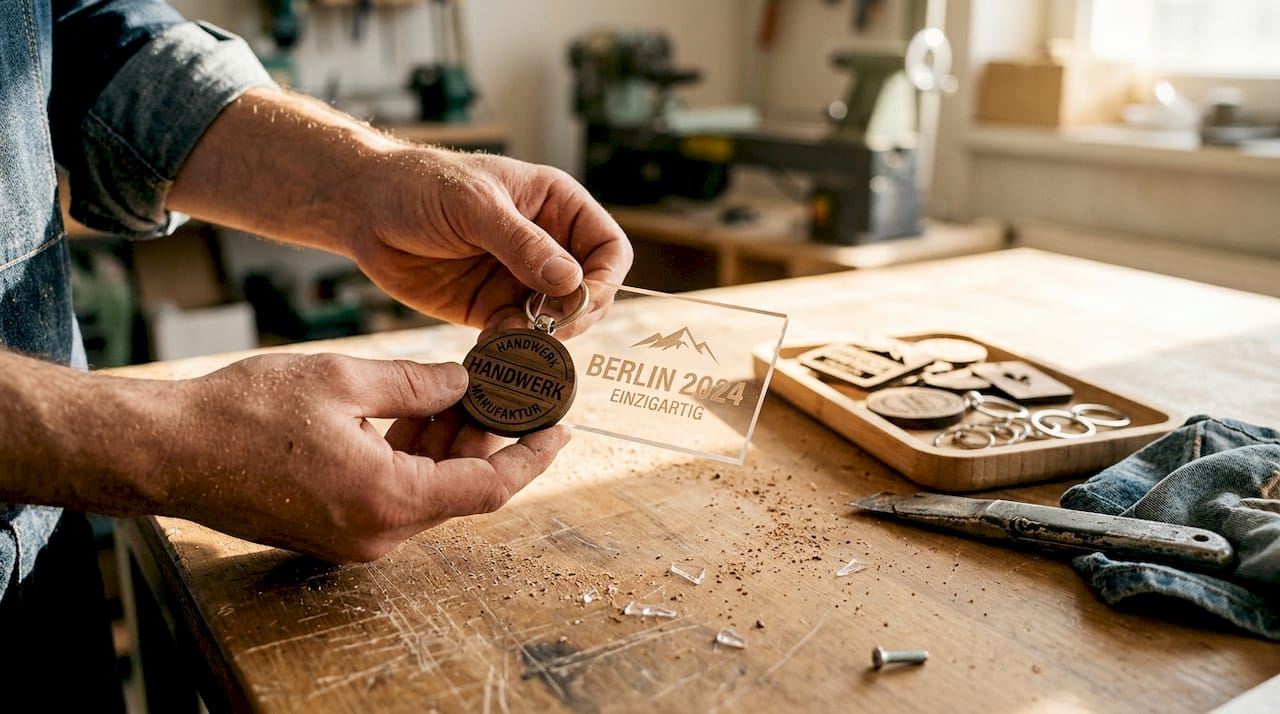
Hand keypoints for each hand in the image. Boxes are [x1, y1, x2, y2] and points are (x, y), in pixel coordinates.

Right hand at [152, 353, 568, 560]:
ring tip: (469, 389)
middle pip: (460, 486)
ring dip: (449, 443)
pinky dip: (413, 454)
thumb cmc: (244, 413)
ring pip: (427, 487)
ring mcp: (355, 536)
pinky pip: (394, 492)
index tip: (562, 430)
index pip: (489, 486)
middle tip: (512, 390)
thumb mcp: (345, 379)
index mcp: (390, 499)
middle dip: (489, 436)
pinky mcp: (334, 528)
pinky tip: (420, 411)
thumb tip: (465, 382)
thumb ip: (418, 383)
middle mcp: (378, 532)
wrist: (166, 450)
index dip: (532, 456)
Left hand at [169, 89, 631, 337]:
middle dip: (574, 315)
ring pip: (558, 323)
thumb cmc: (419, 185)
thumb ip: (522, 243)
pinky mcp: (492, 310)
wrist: (363, 208)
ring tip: (510, 338)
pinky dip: (513, 350)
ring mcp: (521, 281)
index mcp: (556, 206)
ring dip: (543, 339)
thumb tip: (572, 282)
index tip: (578, 300)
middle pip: (591, 293)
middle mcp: (547, 246)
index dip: (603, 279)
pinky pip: (518, 339)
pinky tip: (490, 349)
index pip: (608, 248)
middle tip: (544, 329)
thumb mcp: (473, 205)